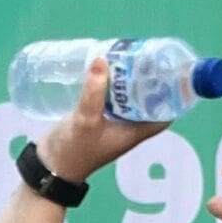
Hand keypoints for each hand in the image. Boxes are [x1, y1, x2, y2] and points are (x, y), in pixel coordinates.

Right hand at [34, 57, 170, 184]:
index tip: (170, 75)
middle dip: (150, 82)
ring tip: (128, 56)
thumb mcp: (85, 121)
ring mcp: (112, 122)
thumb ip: (93, 93)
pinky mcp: (97, 117)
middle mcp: (127, 127)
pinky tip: (106, 67)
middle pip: (147, 102)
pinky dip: (112, 84)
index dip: (172, 97)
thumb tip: (102, 60)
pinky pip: (111, 98)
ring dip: (130, 80)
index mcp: (134, 132)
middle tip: (147, 57)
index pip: (163, 116)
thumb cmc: (73, 151)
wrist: (49, 166)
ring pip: (128, 98)